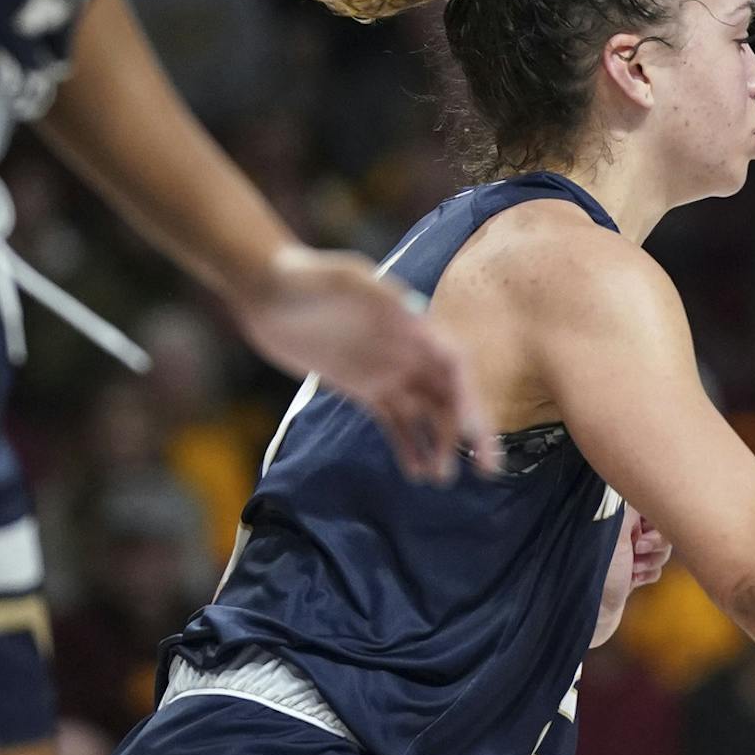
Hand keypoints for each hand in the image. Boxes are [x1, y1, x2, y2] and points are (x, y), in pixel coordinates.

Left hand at [231, 245, 499, 482]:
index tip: (476, 430)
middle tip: (486, 468)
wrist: (267, 290)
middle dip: (470, 431)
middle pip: (451, 396)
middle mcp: (409, 351)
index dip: (470, 397)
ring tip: (440, 478)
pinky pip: (394, 422)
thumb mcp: (341, 277)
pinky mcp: (364, 388)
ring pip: (426, 415)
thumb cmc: (304, 275)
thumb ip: (377, 295)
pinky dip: (408, 447)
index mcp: (411, 325)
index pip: (454, 365)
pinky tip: (416, 473)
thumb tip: (417, 316)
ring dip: (440, 445)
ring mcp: (388, 371)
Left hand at [592, 508, 670, 648]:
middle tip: (637, 552)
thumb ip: (629, 509)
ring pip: (661, 548)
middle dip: (655, 544)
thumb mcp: (616, 536)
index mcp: (614, 516)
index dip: (654, 520)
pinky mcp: (632, 569)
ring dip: (651, 561)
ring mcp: (627, 550)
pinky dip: (648, 574)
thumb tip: (634, 487)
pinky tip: (633, 581)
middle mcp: (621, 529)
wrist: (591, 615)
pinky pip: (656, 566)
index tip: (641, 534)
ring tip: (632, 571)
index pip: (648, 503)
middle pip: (661, 525)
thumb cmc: (598, 574)